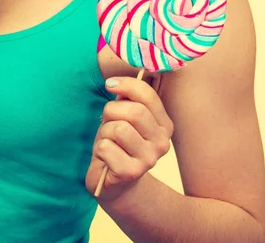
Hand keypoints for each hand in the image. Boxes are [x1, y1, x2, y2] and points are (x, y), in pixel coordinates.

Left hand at [85, 77, 174, 202]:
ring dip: (105, 132)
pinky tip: (106, 157)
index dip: (126, 84)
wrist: (115, 183)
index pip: (148, 95)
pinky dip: (100, 149)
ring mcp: (149, 159)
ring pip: (118, 128)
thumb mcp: (124, 117)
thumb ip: (127, 98)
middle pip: (134, 111)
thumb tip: (115, 80)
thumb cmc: (118, 144)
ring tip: (108, 141)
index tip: (109, 84)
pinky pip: (106, 147)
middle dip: (112, 111)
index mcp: (164, 125)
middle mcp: (163, 142)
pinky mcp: (132, 172)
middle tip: (107, 120)